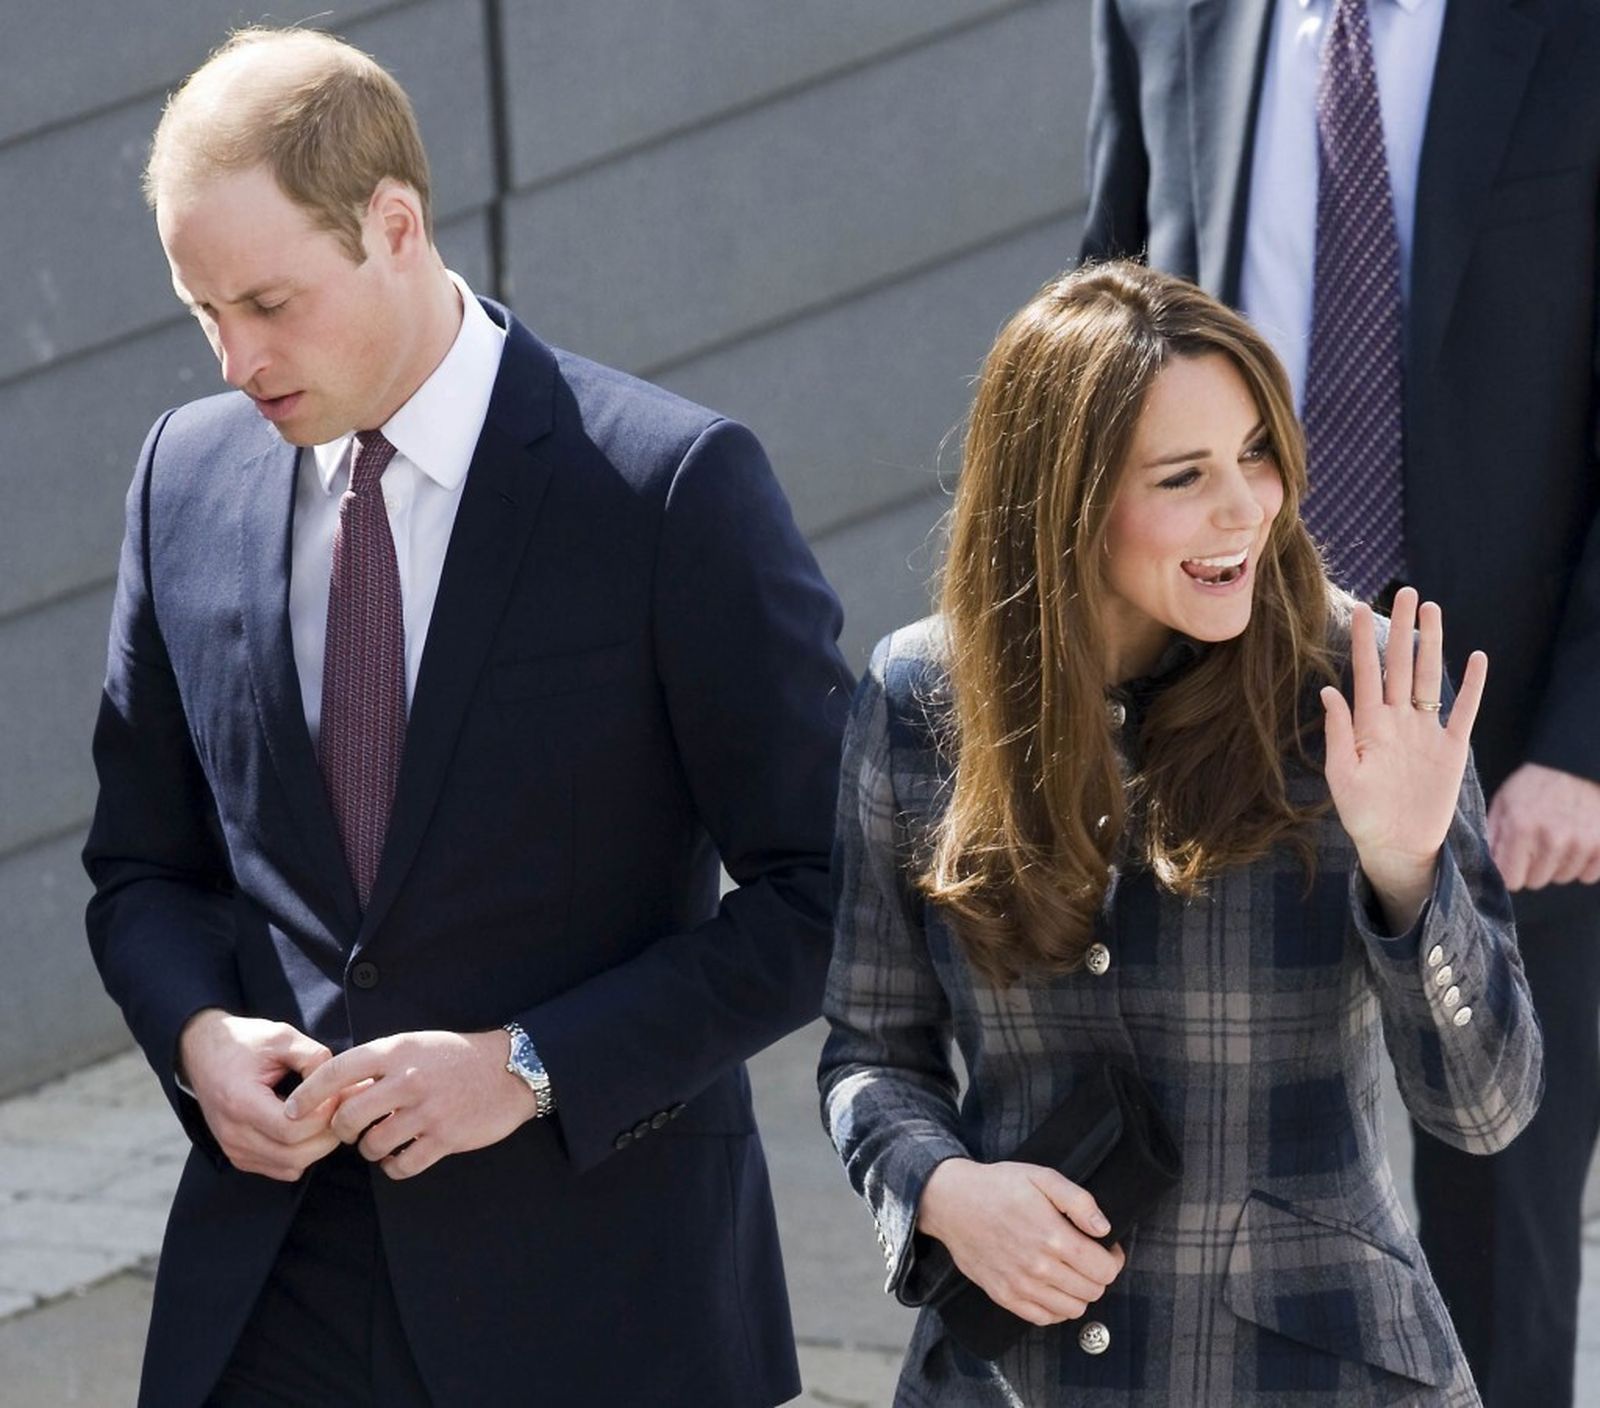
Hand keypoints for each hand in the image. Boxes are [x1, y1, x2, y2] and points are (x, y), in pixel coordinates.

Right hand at [177, 1009, 340, 1180]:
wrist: (204, 1052)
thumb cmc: (243, 1043)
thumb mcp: (281, 1036)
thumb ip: (313, 1057)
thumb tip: (340, 1085)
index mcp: (240, 1102)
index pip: (292, 1129)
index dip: (324, 1113)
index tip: (337, 1091)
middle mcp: (233, 1133)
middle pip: (295, 1154)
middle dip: (328, 1132)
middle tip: (341, 1105)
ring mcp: (234, 1149)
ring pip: (292, 1166)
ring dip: (319, 1145)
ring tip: (327, 1113)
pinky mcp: (240, 1156)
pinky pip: (283, 1168)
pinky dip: (303, 1153)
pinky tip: (309, 1126)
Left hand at [284, 1029, 538, 1179]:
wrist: (509, 1069)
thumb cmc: (455, 1056)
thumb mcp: (414, 1045)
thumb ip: (378, 1065)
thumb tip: (336, 1091)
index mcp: (396, 1052)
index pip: (336, 1071)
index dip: (307, 1095)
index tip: (290, 1112)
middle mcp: (408, 1080)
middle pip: (348, 1117)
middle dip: (342, 1130)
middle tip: (351, 1130)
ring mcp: (427, 1111)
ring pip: (372, 1145)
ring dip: (370, 1149)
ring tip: (382, 1140)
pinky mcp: (445, 1138)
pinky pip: (401, 1166)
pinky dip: (394, 1166)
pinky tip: (401, 1155)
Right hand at [916, 1158, 1124, 1326]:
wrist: (953, 1202)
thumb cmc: (998, 1186)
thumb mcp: (1042, 1177)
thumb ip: (1079, 1200)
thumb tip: (1104, 1228)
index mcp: (1053, 1237)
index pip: (1105, 1271)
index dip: (1112, 1259)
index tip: (1106, 1248)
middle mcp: (1039, 1268)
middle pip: (1093, 1291)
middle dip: (1097, 1275)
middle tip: (1087, 1257)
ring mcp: (1020, 1286)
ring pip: (1072, 1310)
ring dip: (1078, 1293)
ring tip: (1070, 1271)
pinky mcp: (1004, 1296)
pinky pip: (1044, 1318)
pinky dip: (1055, 1308)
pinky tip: (1051, 1287)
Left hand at [1321, 588, 1487, 931]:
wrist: (1397, 845)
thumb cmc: (1362, 814)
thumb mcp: (1343, 775)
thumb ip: (1339, 733)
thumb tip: (1329, 692)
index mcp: (1368, 725)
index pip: (1365, 673)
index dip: (1365, 641)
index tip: (1362, 609)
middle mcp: (1397, 720)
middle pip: (1400, 665)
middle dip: (1403, 628)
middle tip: (1406, 592)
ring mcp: (1425, 731)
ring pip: (1429, 678)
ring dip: (1433, 645)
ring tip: (1433, 611)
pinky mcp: (1451, 749)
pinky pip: (1462, 712)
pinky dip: (1470, 687)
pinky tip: (1475, 659)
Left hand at [1488, 763, 1599, 889]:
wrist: (1576, 766)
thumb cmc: (1535, 784)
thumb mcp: (1503, 802)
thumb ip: (1493, 835)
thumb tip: (1490, 864)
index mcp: (1521, 829)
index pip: (1511, 880)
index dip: (1510, 873)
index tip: (1512, 864)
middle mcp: (1551, 840)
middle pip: (1536, 881)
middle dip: (1532, 868)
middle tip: (1536, 846)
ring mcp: (1580, 844)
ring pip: (1562, 878)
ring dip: (1557, 865)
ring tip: (1557, 840)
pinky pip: (1587, 876)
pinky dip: (1582, 865)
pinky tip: (1576, 845)